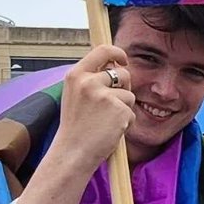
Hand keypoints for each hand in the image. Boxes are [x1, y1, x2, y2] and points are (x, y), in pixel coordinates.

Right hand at [50, 45, 135, 172]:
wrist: (72, 153)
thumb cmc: (76, 128)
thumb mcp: (76, 96)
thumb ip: (91, 80)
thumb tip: (115, 66)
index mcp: (76, 75)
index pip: (102, 50)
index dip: (117, 52)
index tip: (123, 60)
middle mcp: (89, 81)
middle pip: (122, 73)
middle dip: (124, 87)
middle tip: (111, 106)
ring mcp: (104, 95)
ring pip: (129, 95)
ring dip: (124, 109)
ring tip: (105, 122)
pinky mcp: (119, 109)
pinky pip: (131, 113)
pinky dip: (125, 123)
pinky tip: (110, 131)